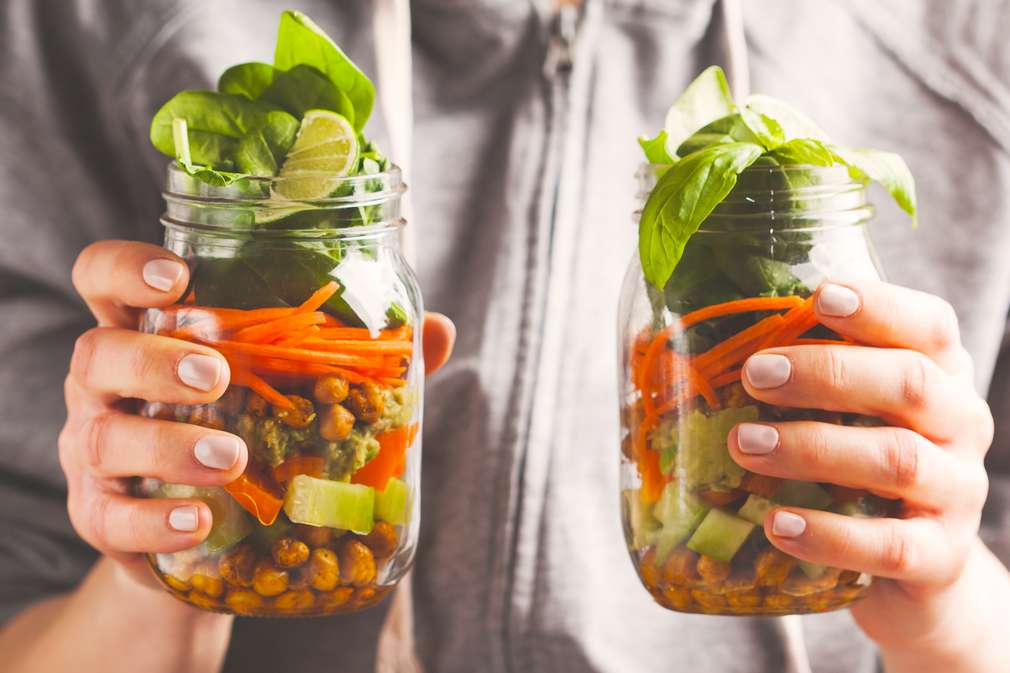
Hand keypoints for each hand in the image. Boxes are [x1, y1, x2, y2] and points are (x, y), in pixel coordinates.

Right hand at [60, 240, 454, 587]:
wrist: (208, 534)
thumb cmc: (248, 432)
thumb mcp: (287, 388)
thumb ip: (355, 357)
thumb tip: (437, 328)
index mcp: (151, 333)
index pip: (104, 278)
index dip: (127, 268)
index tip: (180, 277)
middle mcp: (109, 386)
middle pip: (96, 353)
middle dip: (155, 360)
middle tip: (218, 376)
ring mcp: (95, 452)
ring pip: (101, 436)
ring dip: (167, 444)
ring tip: (229, 457)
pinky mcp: (103, 517)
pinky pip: (109, 516)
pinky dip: (154, 520)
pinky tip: (199, 521)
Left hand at [727, 279, 999, 660]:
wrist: (915, 568)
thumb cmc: (857, 467)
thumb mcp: (839, 413)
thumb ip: (786, 374)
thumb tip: (662, 340)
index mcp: (937, 374)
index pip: (927, 326)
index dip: (879, 308)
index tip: (819, 298)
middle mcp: (959, 424)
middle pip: (910, 383)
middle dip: (827, 374)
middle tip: (755, 374)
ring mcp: (956, 492)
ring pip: (898, 460)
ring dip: (813, 448)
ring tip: (743, 445)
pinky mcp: (939, 557)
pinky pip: (890, 546)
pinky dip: (830, 534)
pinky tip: (777, 524)